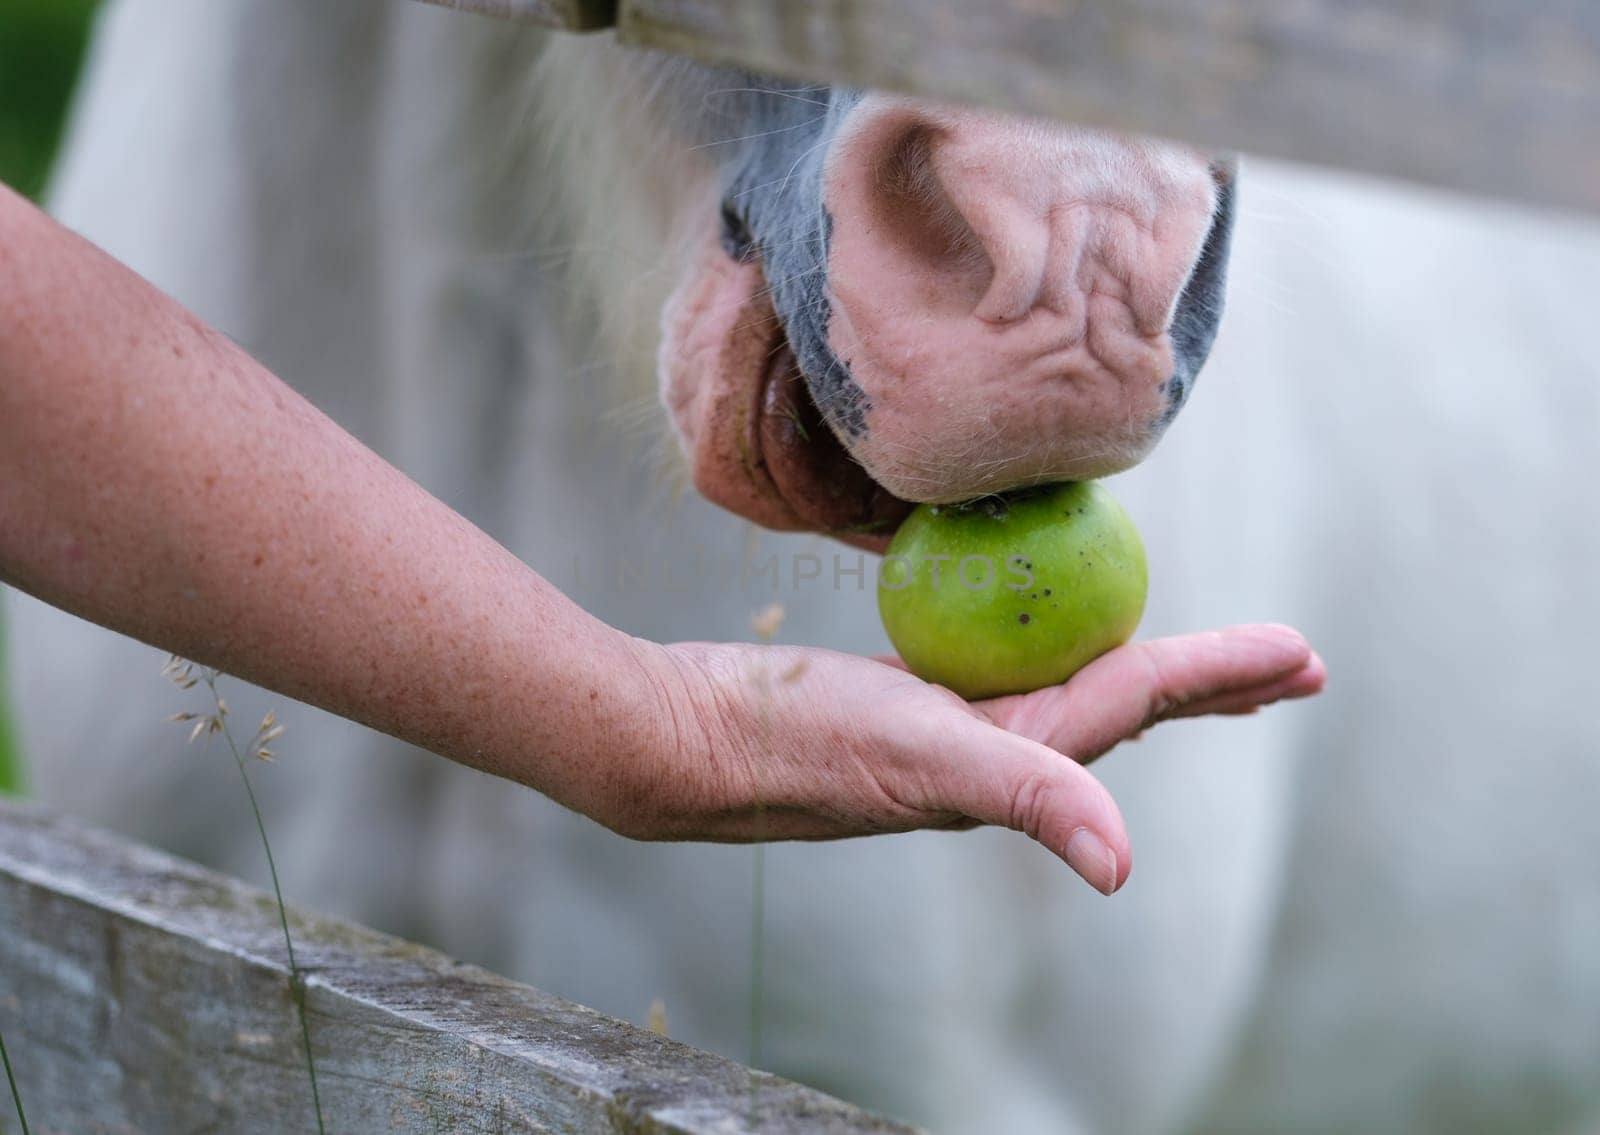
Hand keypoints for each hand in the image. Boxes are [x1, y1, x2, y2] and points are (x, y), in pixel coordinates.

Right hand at [612, 626, 1324, 893]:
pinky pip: (1009, 658)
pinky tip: (1050, 619)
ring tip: (1199, 657)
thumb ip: (1026, 798)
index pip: (1144, 700)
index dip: (1226, 674)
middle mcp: (1001, 747)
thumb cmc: (802, 744)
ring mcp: (958, 723)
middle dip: (1217, 685)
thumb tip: (1122, 869)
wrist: (698, 740)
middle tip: (1298, 664)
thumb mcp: (921, 756)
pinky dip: (1052, 634)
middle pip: (1133, 703)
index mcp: (1021, 757)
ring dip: (1148, 664)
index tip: (1306, 653)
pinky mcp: (915, 696)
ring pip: (1076, 680)